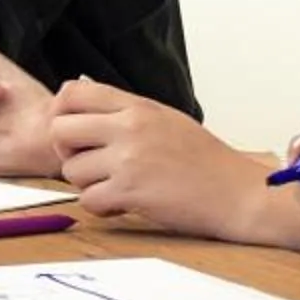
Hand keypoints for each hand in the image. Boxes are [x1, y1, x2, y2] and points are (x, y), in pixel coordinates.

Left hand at [47, 80, 293, 244]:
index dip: (62, 114)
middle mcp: (129, 127)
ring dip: (87, 184)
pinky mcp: (132, 192)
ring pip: (71, 170)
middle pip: (59, 130)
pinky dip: (100, 206)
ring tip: (115, 186)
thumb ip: (124, 110)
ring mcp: (129, 159)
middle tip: (89, 164)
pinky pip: (87, 200)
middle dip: (67, 152)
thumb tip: (76, 98)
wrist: (239, 194)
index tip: (75, 134)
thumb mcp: (165, 119)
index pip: (72, 93)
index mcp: (137, 105)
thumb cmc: (205, 160)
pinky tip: (122, 204)